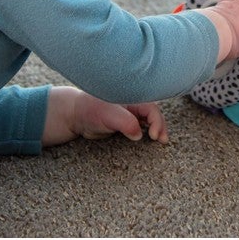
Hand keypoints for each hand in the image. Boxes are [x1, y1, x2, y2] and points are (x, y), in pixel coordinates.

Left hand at [43, 87, 168, 145]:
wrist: (75, 116)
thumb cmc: (90, 110)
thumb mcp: (108, 115)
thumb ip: (125, 122)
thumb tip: (140, 135)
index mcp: (131, 98)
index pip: (152, 109)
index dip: (157, 122)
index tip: (154, 136)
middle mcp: (132, 105)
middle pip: (153, 114)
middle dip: (161, 126)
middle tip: (163, 141)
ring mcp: (129, 114)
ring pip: (148, 121)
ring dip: (156, 130)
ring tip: (160, 141)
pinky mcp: (124, 124)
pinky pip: (140, 127)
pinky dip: (146, 134)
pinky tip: (148, 141)